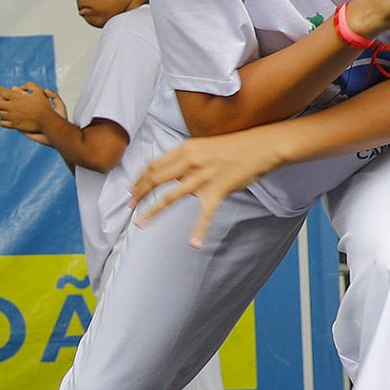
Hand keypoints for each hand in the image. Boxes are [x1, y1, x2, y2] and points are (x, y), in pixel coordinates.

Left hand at [0, 83, 59, 135]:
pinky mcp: (14, 125)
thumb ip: (29, 85)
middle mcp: (12, 107)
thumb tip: (20, 86)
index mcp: (16, 97)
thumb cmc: (44, 105)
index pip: (1, 91)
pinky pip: (2, 123)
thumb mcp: (39, 91)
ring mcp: (12, 116)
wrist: (46, 121)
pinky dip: (1, 120)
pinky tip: (3, 119)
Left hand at [130, 129, 287, 247]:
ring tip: (139, 223)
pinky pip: (206, 213)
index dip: (139, 179)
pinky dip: (199, 229)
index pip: (154, 165)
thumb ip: (185, 158)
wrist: (261, 146)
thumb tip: (170, 172)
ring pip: (171, 196)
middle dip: (138, 194)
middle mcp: (190, 161)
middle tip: (128, 207)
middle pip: (155, 179)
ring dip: (152, 211)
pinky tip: (194, 243)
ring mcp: (203, 176)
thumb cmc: (233, 146)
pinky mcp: (219, 190)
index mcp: (185, 149)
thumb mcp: (203, 146)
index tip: (130, 190)